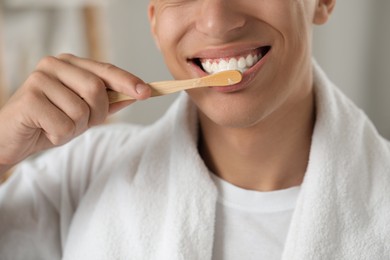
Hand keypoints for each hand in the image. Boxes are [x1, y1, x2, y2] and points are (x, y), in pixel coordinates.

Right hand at [0, 54, 150, 167]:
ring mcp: (39, 79)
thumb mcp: (84, 113)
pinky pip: (64, 125)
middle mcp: (54, 65)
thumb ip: (108, 102)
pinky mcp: (29, 98)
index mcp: (70, 64)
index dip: (128, 81)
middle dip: (96, 113)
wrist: (12, 139)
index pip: (106, 70)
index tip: (147, 92)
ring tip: (57, 126)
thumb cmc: (50, 122)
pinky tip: (45, 131)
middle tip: (81, 123)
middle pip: (96, 89)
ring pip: (81, 111)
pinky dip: (60, 136)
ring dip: (75, 128)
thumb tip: (136, 95)